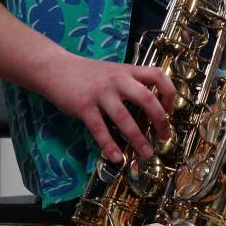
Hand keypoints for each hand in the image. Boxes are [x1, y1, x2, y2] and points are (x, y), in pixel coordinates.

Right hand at [37, 53, 175, 163]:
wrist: (55, 68)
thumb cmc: (87, 73)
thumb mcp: (113, 71)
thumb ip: (130, 83)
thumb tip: (150, 106)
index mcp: (127, 71)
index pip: (157, 75)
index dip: (169, 92)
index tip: (170, 109)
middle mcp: (117, 80)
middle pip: (146, 98)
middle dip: (160, 120)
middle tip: (164, 136)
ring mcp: (100, 94)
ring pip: (124, 118)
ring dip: (138, 138)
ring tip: (146, 153)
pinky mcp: (84, 107)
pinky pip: (100, 129)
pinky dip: (109, 145)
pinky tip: (117, 158)